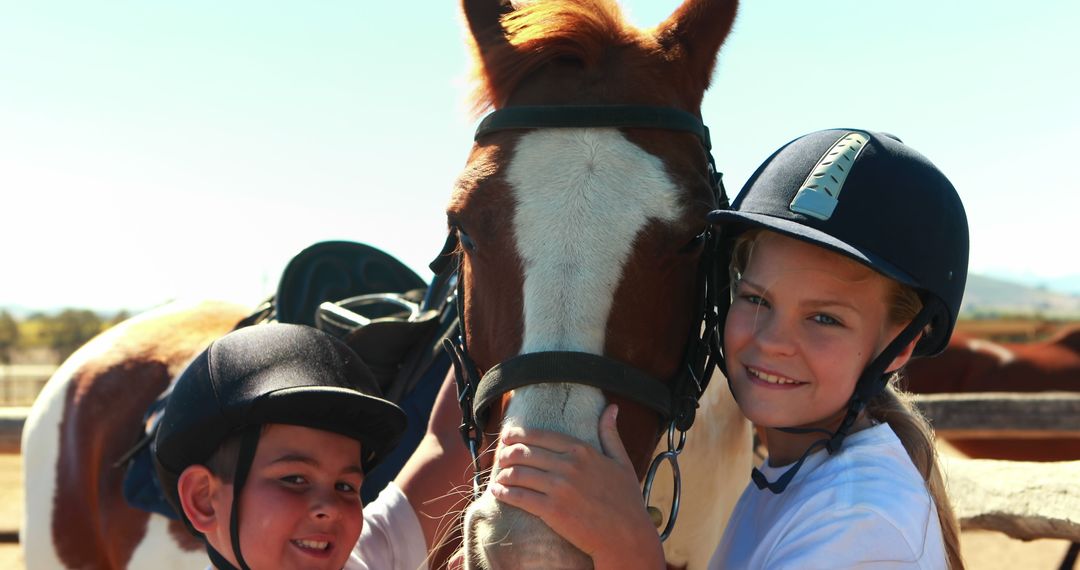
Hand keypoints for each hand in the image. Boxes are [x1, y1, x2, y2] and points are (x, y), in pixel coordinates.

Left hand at [488, 404, 665, 569]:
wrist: (627, 536)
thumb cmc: (626, 500)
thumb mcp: (622, 461)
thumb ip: (610, 433)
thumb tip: (612, 408)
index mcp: (582, 450)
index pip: (539, 435)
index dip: (518, 435)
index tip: (507, 437)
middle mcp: (568, 465)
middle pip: (524, 452)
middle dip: (506, 454)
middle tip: (500, 457)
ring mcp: (559, 488)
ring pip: (518, 473)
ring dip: (503, 473)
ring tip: (499, 476)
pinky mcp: (552, 511)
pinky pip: (519, 497)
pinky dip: (504, 492)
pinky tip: (498, 491)